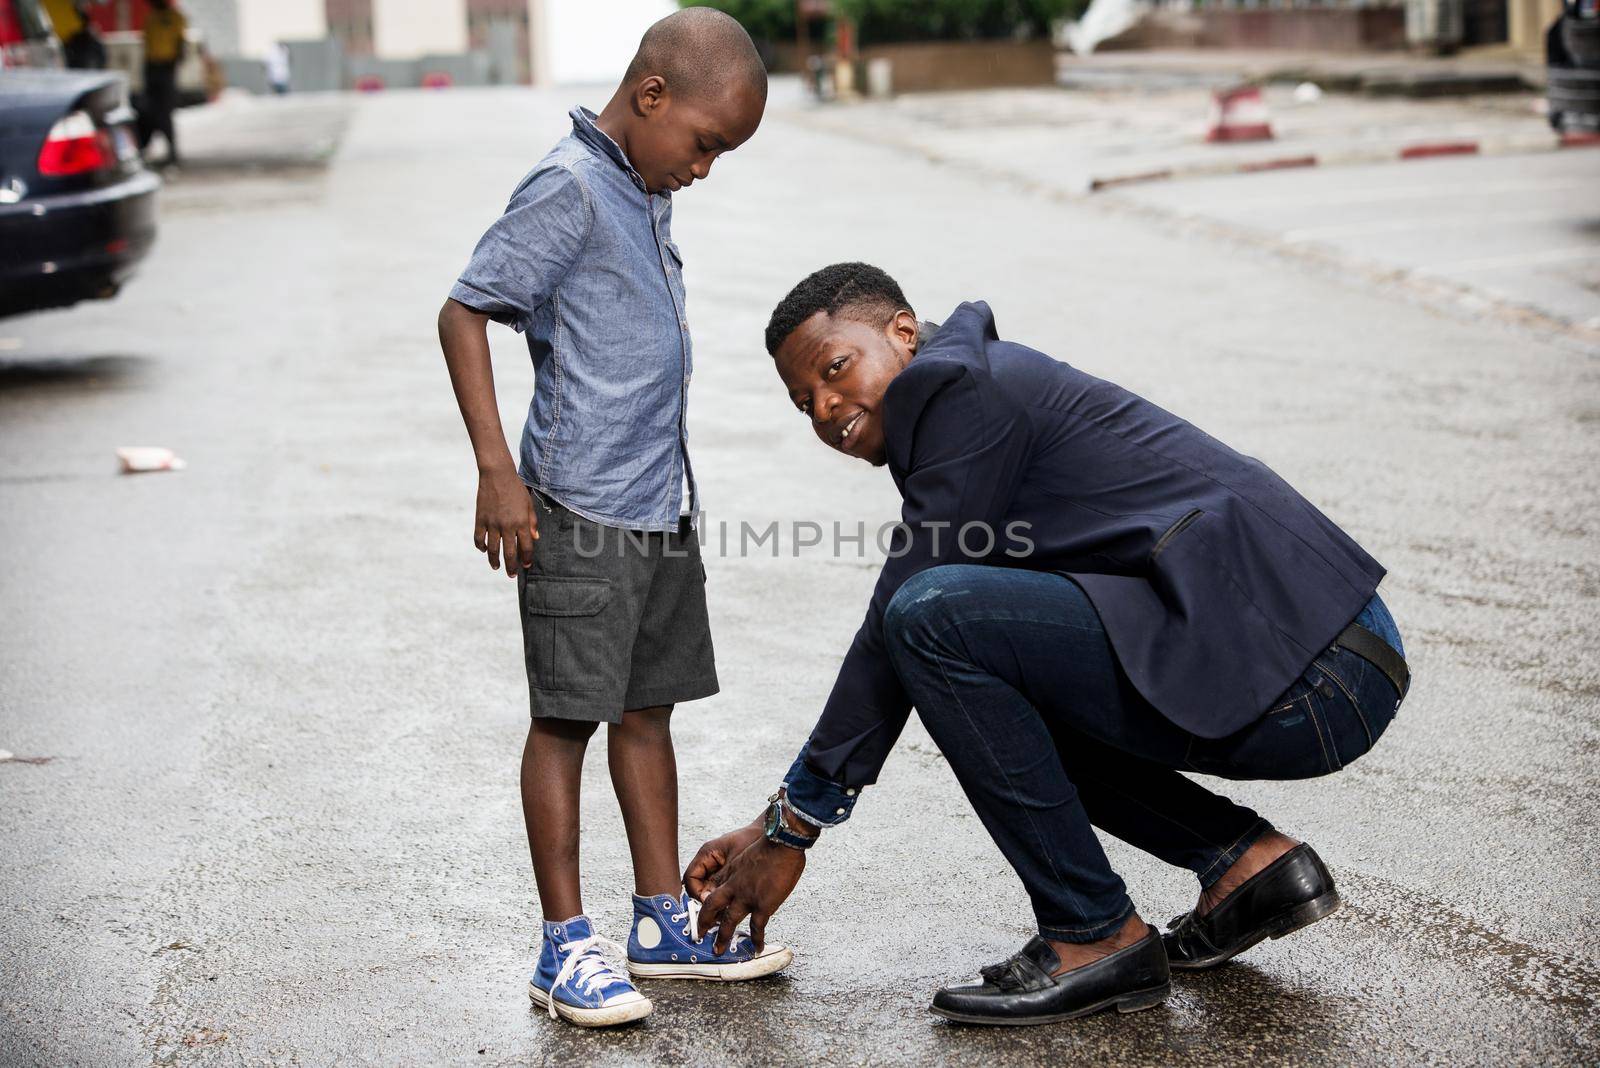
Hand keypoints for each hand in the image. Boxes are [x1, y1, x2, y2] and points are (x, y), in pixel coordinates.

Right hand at [474, 466, 536, 576]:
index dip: (527, 558)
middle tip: (511, 575)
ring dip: (495, 561)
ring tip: (496, 567)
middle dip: (511, 566)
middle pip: (510, 553)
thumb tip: (535, 538)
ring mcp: (492, 524)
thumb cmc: (516, 488)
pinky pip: (479, 538)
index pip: (526, 547)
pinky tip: (484, 550)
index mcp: (522, 522)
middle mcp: (507, 526)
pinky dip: (481, 546)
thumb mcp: (529, 504)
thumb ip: (532, 522)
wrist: (497, 475)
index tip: (526, 565)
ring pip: (493, 549)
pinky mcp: (480, 519)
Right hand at [683, 820, 764, 902]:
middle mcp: (709, 861)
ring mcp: (718, 867)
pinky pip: (720, 887)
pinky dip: (724, 895)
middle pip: (698, 885)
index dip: (696, 892)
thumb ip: (720, 880)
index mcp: (707, 853)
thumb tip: (707, 898)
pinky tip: (733, 902)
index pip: (690, 877)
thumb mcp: (734, 861)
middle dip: (705, 899)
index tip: (707, 902)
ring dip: (715, 899)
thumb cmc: (753, 840)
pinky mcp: (728, 872)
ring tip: (726, 908)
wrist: (771, 835)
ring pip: (709, 888)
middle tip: (716, 910)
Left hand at [695, 838, 805, 954]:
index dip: (706, 902)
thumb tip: (748, 874)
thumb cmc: (769, 844)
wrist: (781, 844)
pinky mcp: (763, 905)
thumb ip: (744, 866)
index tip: (704, 912)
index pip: (712, 890)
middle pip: (712, 908)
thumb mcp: (747, 854)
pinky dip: (757, 940)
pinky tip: (757, 949)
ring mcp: (746, 898)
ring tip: (719, 951)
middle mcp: (734, 887)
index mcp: (731, 873)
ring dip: (722, 937)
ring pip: (728, 922)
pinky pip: (757, 928)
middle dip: (704, 922)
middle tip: (699, 935)